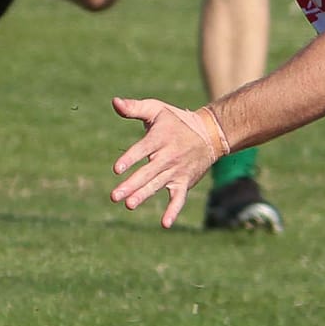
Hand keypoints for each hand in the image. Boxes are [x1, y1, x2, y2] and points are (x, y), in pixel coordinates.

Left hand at [109, 95, 224, 228]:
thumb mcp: (156, 109)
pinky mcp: (184, 182)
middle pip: (148, 172)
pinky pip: (179, 198)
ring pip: (158, 185)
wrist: (210, 134)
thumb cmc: (176, 120)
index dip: (129, 158)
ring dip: (143, 195)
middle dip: (131, 184)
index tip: (116, 169)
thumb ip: (134, 107)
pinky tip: (165, 224)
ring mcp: (177, 171)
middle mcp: (168, 156)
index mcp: (160, 137)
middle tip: (115, 196)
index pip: (142, 149)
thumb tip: (114, 102)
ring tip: (128, 205)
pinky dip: (173, 211)